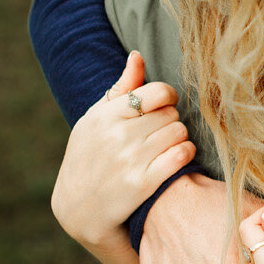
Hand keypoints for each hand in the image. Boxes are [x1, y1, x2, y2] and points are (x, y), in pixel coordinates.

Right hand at [50, 51, 193, 252]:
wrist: (78, 208)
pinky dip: (185, 154)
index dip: (167, 97)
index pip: (157, 92)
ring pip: (180, 132)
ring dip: (180, 138)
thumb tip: (138, 55)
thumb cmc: (89, 156)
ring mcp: (130, 159)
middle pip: (171, 113)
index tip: (164, 106)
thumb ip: (121, 88)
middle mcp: (118, 135)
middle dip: (171, 120)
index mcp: (106, 115)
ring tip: (167, 144)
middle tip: (162, 131)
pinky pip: (181, 155)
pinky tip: (177, 157)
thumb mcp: (95, 120)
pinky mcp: (143, 183)